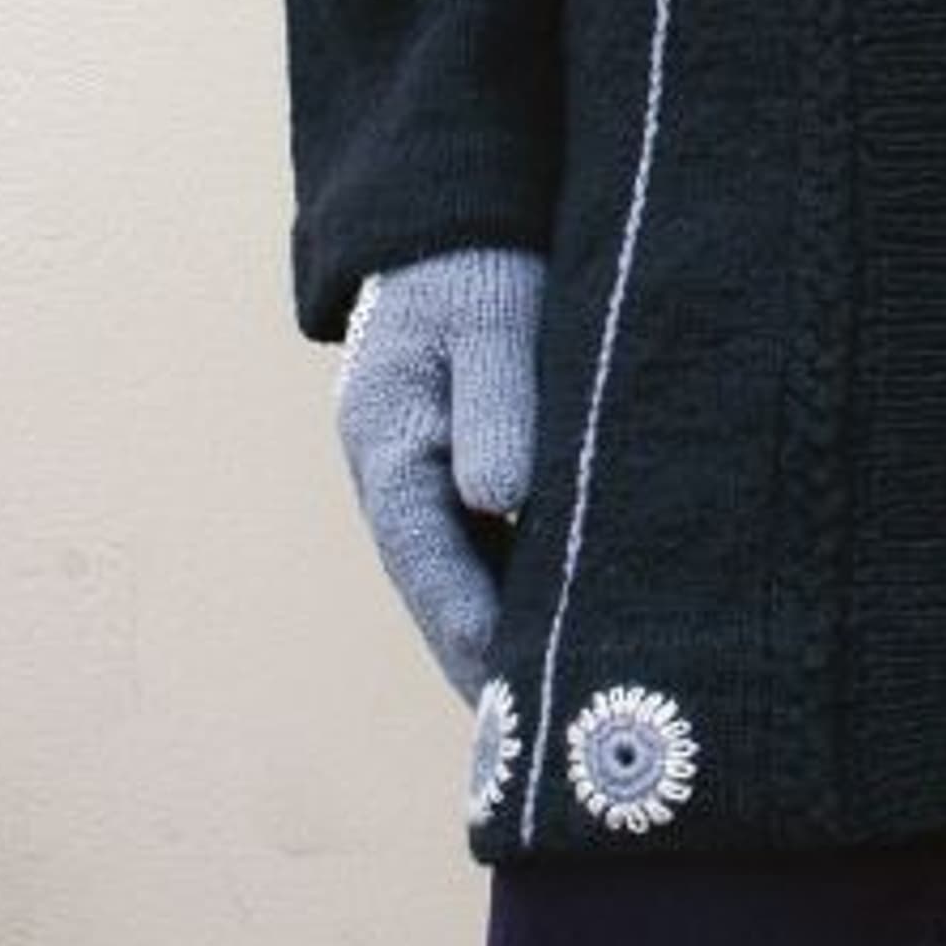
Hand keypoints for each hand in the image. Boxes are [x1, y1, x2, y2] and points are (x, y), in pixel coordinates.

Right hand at [333, 245, 544, 698]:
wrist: (457, 210)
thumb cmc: (478, 261)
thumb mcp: (491, 317)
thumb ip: (496, 402)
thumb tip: (497, 498)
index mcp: (387, 441)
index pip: (426, 559)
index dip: (466, 632)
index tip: (509, 698)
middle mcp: (394, 467)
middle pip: (438, 582)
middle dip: (481, 657)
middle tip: (538, 734)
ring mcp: (420, 465)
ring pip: (460, 566)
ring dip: (498, 626)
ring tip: (555, 701)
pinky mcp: (456, 454)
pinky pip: (482, 536)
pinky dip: (511, 580)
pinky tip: (558, 616)